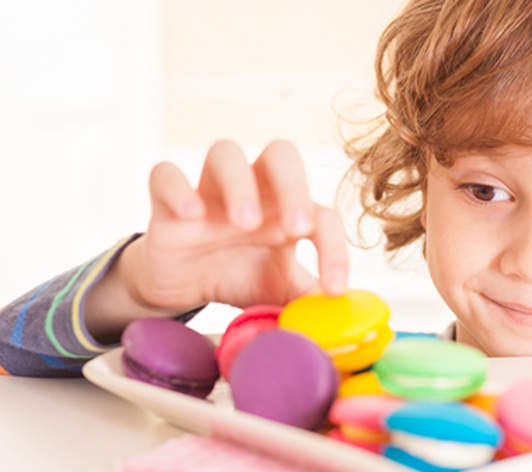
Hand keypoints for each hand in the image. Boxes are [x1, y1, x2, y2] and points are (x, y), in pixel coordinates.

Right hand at [86, 140, 347, 337]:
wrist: (182, 286)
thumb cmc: (238, 276)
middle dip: (293, 186)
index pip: (323, 214)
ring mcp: (210, 191)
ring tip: (244, 223)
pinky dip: (177, 187)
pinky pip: (165, 174)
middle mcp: (253, 190)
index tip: (333, 289)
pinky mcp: (167, 201)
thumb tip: (345, 319)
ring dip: (240, 183)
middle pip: (280, 155)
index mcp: (287, 209)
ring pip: (225, 152)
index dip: (335, 250)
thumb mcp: (279, 292)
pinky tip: (190, 215)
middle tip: (296, 228)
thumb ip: (309, 299)